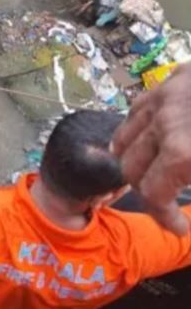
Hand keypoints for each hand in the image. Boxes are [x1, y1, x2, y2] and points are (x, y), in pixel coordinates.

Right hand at [112, 63, 190, 234]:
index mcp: (183, 153)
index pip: (152, 194)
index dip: (164, 217)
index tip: (181, 228)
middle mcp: (163, 126)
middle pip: (131, 168)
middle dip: (146, 192)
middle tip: (167, 204)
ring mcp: (162, 99)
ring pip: (125, 137)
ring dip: (132, 161)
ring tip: (149, 174)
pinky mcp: (170, 80)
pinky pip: (136, 110)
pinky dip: (135, 130)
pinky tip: (149, 139)